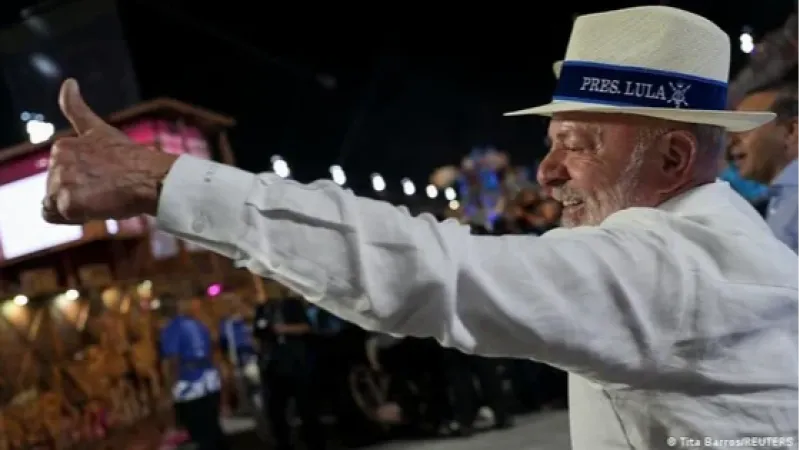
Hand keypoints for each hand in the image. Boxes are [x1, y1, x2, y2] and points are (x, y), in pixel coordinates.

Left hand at [42, 78, 177, 223]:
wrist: (153, 179)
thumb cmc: (133, 158)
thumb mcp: (100, 129)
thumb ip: (76, 107)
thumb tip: (68, 81)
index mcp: (63, 146)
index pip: (59, 172)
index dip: (79, 179)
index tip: (102, 176)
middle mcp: (58, 161)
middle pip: (54, 189)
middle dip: (76, 193)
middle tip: (105, 189)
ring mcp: (62, 182)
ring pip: (54, 204)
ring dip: (76, 206)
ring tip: (102, 198)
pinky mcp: (68, 202)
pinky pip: (58, 217)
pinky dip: (76, 216)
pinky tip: (96, 207)